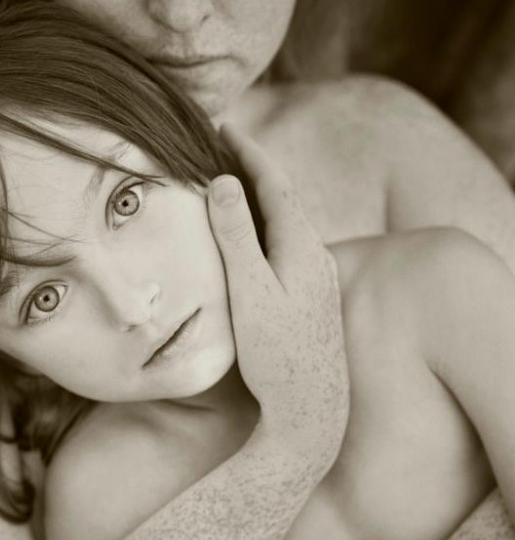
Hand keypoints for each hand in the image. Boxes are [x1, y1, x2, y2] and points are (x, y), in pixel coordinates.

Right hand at [207, 125, 348, 469]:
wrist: (310, 412)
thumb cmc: (277, 355)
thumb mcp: (250, 292)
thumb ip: (237, 236)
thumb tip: (223, 183)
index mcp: (303, 248)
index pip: (275, 185)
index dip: (249, 153)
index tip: (225, 127)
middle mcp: (317, 257)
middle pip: (284, 199)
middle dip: (254, 170)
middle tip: (222, 148)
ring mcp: (317, 280)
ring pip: (286, 224)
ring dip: (259, 199)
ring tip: (231, 184)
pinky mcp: (311, 299)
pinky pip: (285, 246)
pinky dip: (264, 228)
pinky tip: (252, 240)